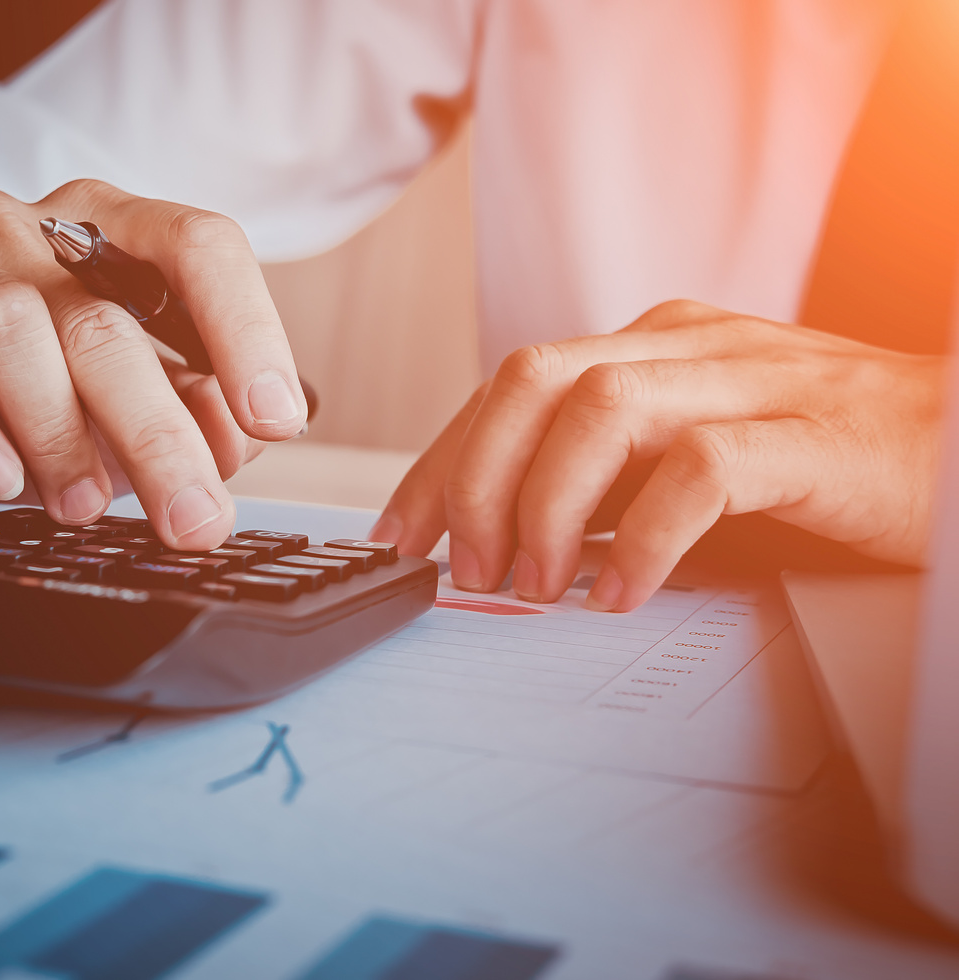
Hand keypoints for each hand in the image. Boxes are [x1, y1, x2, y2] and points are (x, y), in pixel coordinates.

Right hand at [0, 180, 307, 550]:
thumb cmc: (18, 399)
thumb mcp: (119, 410)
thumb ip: (188, 414)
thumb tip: (236, 443)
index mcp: (109, 233)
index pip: (197, 245)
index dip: (246, 329)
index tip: (276, 419)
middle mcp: (27, 232)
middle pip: (107, 320)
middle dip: (160, 433)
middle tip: (192, 518)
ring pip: (13, 328)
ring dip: (61, 433)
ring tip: (85, 507)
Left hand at [372, 301, 945, 611]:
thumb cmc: (823, 461)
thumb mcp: (691, 457)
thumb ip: (609, 478)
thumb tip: (507, 537)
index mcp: (652, 345)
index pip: (511, 386)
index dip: (444, 459)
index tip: (403, 533)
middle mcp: (688, 346)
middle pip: (533, 379)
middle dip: (476, 478)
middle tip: (463, 566)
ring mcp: (751, 380)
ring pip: (600, 410)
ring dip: (545, 505)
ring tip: (533, 584)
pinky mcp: (811, 434)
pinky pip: (701, 470)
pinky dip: (645, 536)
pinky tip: (623, 592)